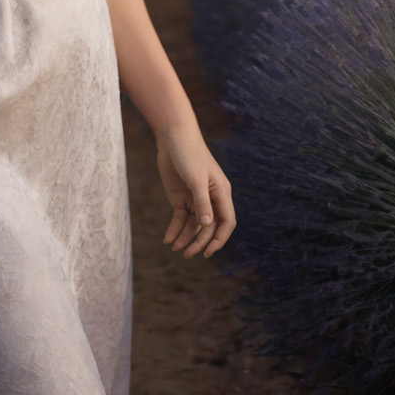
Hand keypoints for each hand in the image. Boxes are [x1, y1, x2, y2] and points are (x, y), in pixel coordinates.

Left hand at [155, 125, 234, 257]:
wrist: (173, 139)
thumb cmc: (189, 154)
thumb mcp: (196, 179)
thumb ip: (202, 202)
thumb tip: (207, 225)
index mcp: (221, 193)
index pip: (226, 222)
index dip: (220, 239)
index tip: (209, 252)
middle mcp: (211, 199)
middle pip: (209, 227)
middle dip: (200, 242)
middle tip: (187, 255)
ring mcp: (196, 199)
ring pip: (194, 225)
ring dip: (186, 238)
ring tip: (175, 249)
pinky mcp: (181, 198)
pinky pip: (180, 218)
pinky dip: (174, 229)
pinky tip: (167, 239)